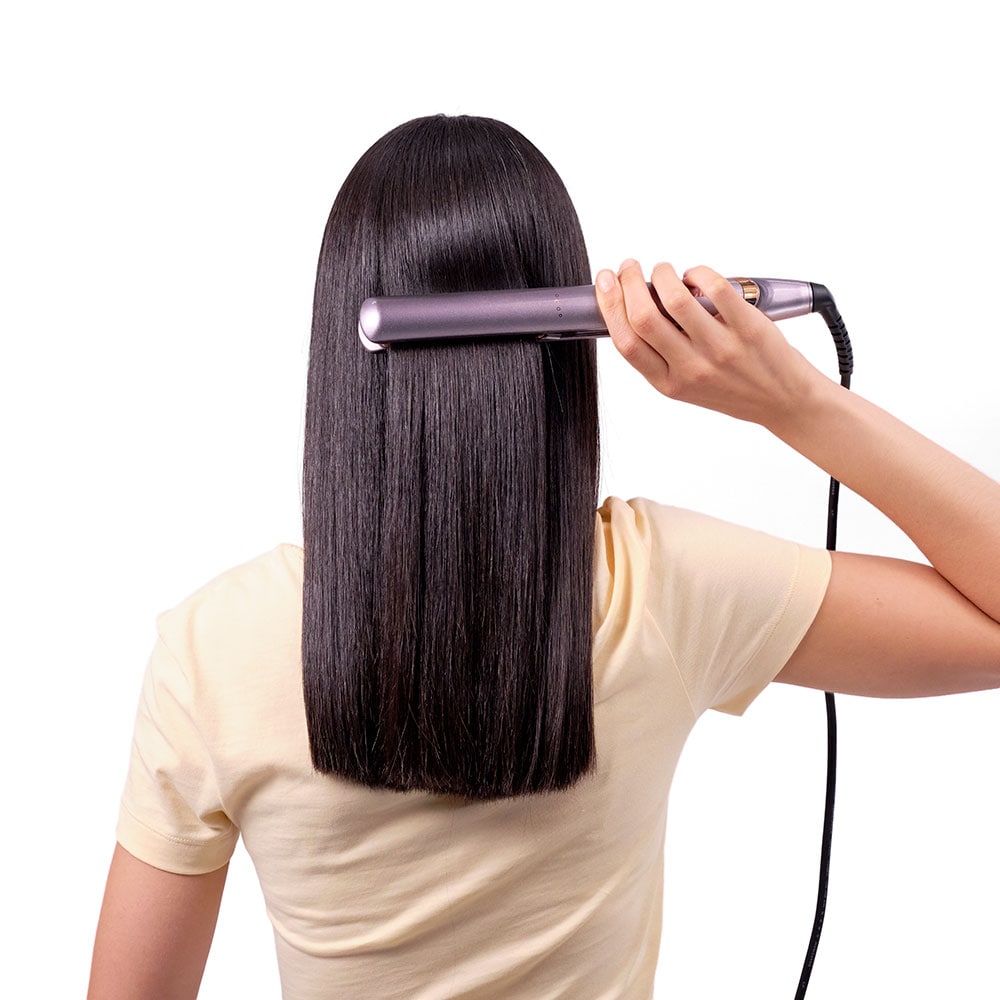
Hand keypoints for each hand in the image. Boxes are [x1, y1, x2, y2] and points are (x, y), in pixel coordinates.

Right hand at [594, 259, 827, 431]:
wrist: (783, 401)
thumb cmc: (733, 389)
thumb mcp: (686, 384)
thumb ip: (660, 354)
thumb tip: (634, 306)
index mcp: (669, 384)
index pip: (626, 342)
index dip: (609, 306)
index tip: (606, 283)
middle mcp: (692, 369)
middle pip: (644, 318)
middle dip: (629, 283)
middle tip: (629, 268)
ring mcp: (720, 348)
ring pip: (676, 299)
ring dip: (663, 273)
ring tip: (664, 270)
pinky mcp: (747, 328)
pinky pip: (715, 289)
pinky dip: (698, 272)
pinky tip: (696, 276)